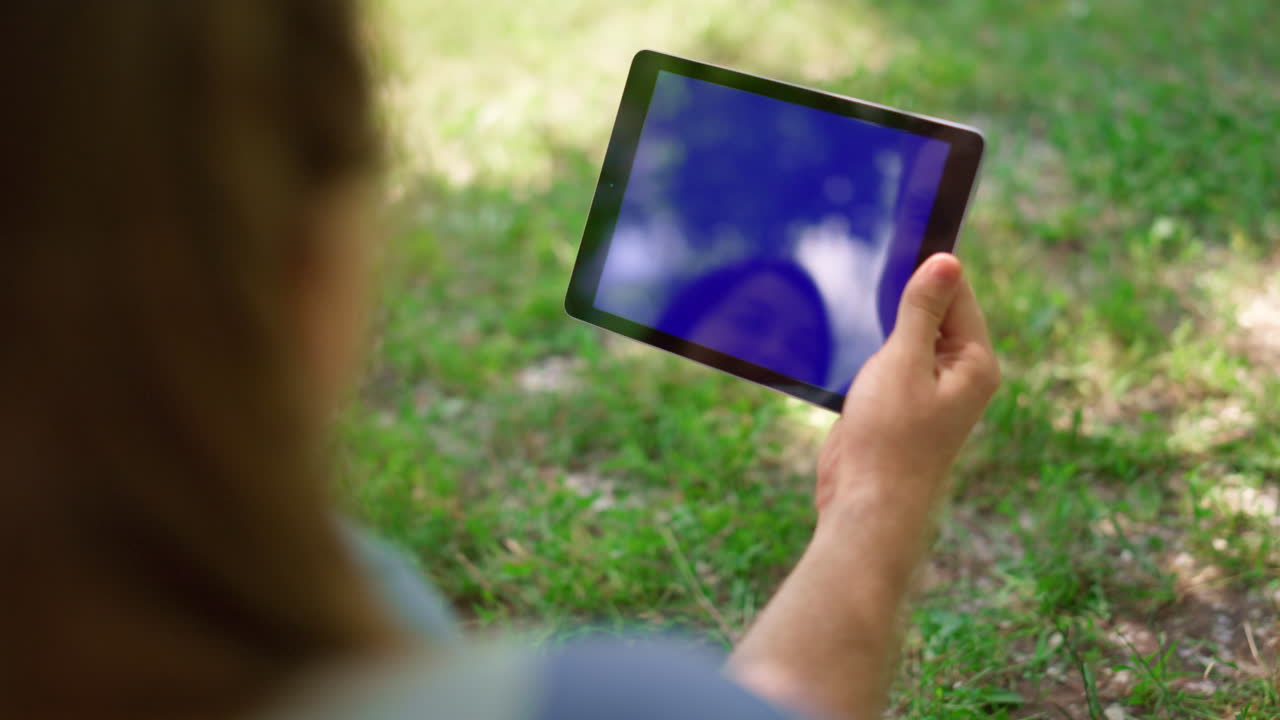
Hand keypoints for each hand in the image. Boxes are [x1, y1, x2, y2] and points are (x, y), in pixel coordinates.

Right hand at [816, 252, 999, 517]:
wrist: (866, 505)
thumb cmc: (889, 440)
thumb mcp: (903, 362)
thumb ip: (921, 310)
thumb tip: (946, 260)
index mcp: (975, 362)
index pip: (958, 293)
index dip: (928, 267)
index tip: (899, 236)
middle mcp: (959, 374)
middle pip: (935, 311)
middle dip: (905, 292)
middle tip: (870, 267)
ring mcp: (929, 389)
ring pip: (909, 335)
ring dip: (885, 321)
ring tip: (857, 301)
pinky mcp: (900, 402)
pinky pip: (891, 359)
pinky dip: (873, 346)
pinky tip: (851, 338)